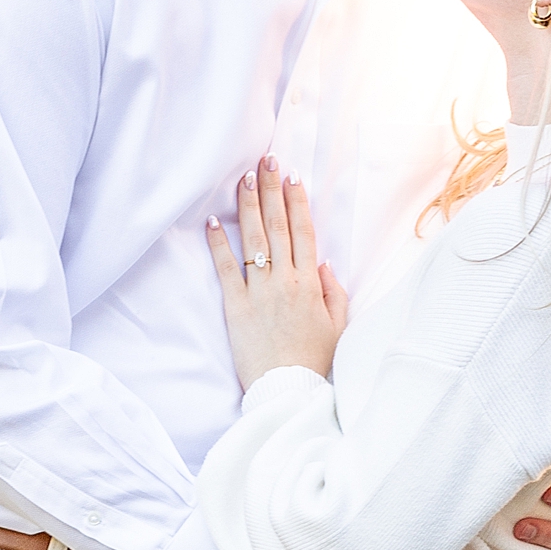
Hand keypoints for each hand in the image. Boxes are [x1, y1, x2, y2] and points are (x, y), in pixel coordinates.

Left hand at [207, 156, 348, 389]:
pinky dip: (219, 243)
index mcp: (311, 282)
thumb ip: (333, 291)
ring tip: (243, 177)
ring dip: (249, 205)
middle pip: (279, 225)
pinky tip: (213, 220)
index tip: (292, 176)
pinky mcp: (236, 306)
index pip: (304, 232)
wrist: (288, 389)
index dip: (298, 201)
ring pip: (255, 239)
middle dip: (271, 189)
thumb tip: (323, 261)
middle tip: (266, 160)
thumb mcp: (337, 325)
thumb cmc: (313, 360)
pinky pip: (227, 268)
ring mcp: (260, 291)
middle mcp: (286, 280)